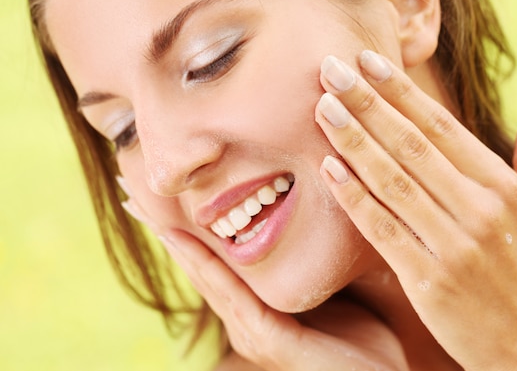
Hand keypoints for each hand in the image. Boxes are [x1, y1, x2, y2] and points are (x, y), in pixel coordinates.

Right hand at [121, 197, 408, 370]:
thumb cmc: (363, 339)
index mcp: (258, 310)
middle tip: (133, 195)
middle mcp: (247, 322)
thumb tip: (300, 224)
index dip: (187, 233)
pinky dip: (208, 268)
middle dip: (167, 233)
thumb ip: (306, 267)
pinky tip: (184, 242)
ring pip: (208, 280)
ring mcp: (254, 334)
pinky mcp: (271, 342)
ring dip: (177, 245)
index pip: (215, 264)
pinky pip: (234, 297)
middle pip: (200, 268)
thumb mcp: (330, 293)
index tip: (161, 200)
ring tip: (148, 210)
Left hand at [315, 51, 516, 370]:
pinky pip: (383, 231)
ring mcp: (453, 246)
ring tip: (323, 108)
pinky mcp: (428, 281)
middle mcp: (480, 211)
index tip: (368, 61)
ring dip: (353, 142)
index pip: (443, 127)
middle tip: (330, 69)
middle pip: (412, 145)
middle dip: (367, 103)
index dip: (401, 92)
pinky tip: (328, 169)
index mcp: (503, 188)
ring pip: (393, 182)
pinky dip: (354, 198)